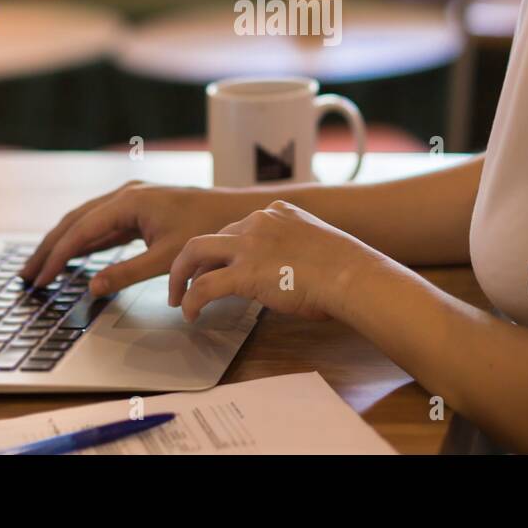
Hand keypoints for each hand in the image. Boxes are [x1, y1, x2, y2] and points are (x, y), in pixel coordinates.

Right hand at [19, 180, 245, 292]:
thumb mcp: (166, 257)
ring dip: (63, 244)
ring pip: (86, 221)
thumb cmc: (206, 229)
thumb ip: (126, 273)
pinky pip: (102, 225)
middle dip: (49, 249)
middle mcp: (126, 194)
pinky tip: (72, 258)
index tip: (40, 278)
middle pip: (75, 221)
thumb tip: (92, 288)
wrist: (236, 212)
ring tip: (41, 268)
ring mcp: (132, 199)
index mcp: (129, 201)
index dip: (58, 256)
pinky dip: (84, 241)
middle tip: (27, 276)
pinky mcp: (139, 209)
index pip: (81, 230)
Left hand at [168, 199, 378, 322]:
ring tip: (177, 296)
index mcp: (277, 212)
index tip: (219, 266)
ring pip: (195, 251)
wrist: (350, 274)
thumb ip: (293, 249)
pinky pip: (205, 286)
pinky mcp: (245, 272)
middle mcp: (258, 222)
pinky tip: (191, 314)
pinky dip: (192, 300)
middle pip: (211, 236)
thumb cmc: (345, 268)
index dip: (224, 249)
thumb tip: (287, 273)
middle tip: (185, 280)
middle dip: (193, 259)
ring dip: (180, 274)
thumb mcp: (315, 244)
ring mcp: (249, 244)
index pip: (237, 227)